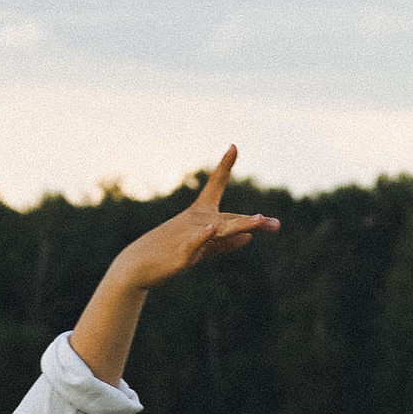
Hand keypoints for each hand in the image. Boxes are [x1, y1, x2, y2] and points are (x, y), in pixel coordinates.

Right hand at [109, 148, 277, 287]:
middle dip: (252, 221)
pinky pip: (195, 244)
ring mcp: (189, 236)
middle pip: (229, 218)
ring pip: (219, 229)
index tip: (233, 146)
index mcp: (200, 215)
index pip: (215, 186)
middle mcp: (197, 221)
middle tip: (275, 224)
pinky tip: (211, 228)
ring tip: (258, 221)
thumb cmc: (168, 254)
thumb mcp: (201, 249)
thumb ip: (224, 243)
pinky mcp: (181, 254)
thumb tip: (249, 237)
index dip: (224, 166)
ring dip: (239, 225)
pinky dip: (202, 236)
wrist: (138, 267)